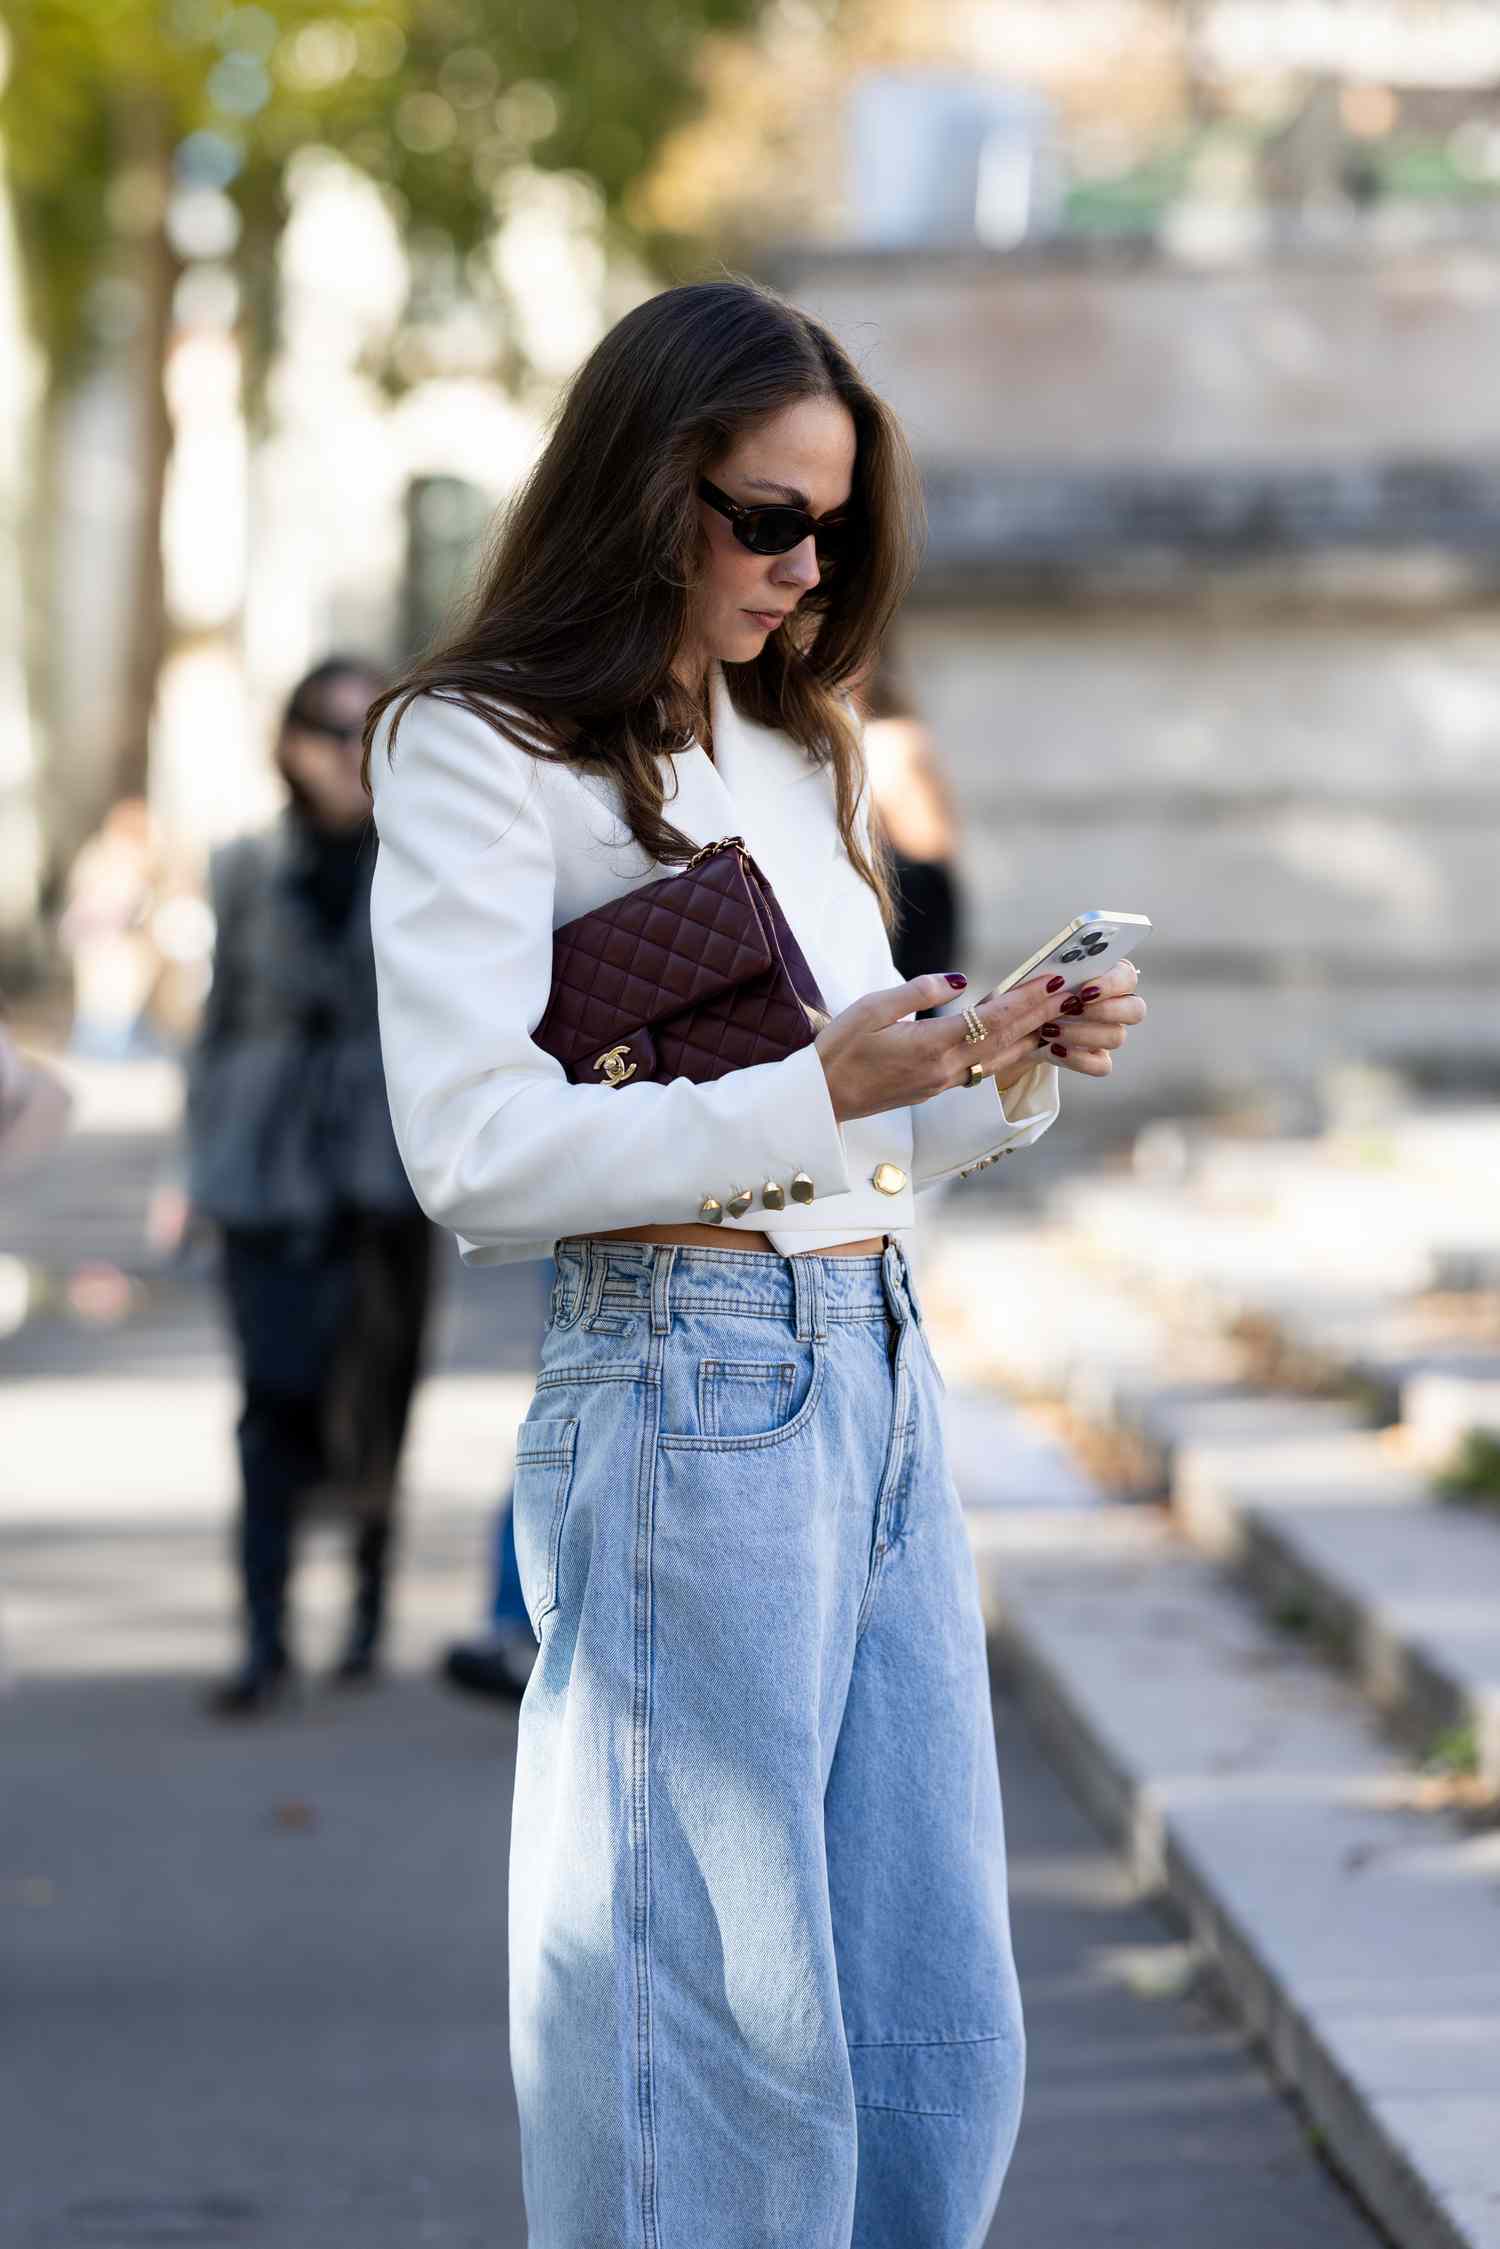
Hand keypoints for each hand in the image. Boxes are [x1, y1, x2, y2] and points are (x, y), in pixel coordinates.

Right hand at [814, 970, 1068, 1125]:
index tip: (1052, 980)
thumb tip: (960, 981)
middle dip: (1040, 1014)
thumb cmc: (839, 1050)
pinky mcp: (936, 1089)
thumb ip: (918, 992)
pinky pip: (983, 1068)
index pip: (991, 1018)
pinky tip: (1018, 1040)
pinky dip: (1007, 1051)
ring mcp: (942, 1083)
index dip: (1025, 999)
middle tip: (1071, 992)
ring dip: (1030, 1035)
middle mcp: (945, 1069)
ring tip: (1055, 1015)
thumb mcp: (870, 1008)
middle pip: (1005, 1038)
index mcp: (931, 1045)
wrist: (822, 1100)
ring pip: (999, 1058)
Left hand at [1021, 958, 1145, 1078]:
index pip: (1127, 977)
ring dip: (1081, 1033)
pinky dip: (1078, 1059)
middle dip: (1105, 1011)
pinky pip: (1102, 1065)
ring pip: (1116, 1037)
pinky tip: (1055, 1049)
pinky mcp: (1100, 1059)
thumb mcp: (1044, 979)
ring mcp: (1111, 1034)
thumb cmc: (1040, 995)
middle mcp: (1118, 1007)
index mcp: (1111, 979)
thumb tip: (1057, 980)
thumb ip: (1057, 974)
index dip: (1112, 984)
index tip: (1086, 990)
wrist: (1027, 1026)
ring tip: (1050, 1029)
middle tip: (1073, 1009)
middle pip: (1135, 1010)